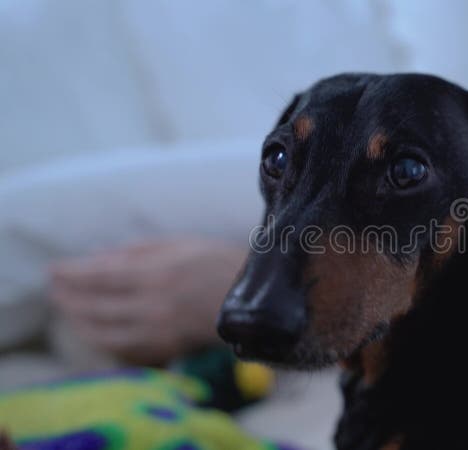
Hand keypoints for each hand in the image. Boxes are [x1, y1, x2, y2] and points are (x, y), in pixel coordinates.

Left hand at [50, 239, 246, 364]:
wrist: (260, 298)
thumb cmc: (220, 262)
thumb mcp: (180, 245)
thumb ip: (137, 252)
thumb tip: (97, 258)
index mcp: (158, 273)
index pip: (100, 275)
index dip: (72, 273)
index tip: (54, 270)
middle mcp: (155, 305)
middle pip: (96, 306)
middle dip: (69, 299)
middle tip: (56, 290)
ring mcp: (161, 331)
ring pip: (105, 334)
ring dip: (80, 324)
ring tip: (68, 312)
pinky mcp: (169, 348)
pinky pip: (126, 350)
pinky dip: (105, 342)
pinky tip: (96, 332)